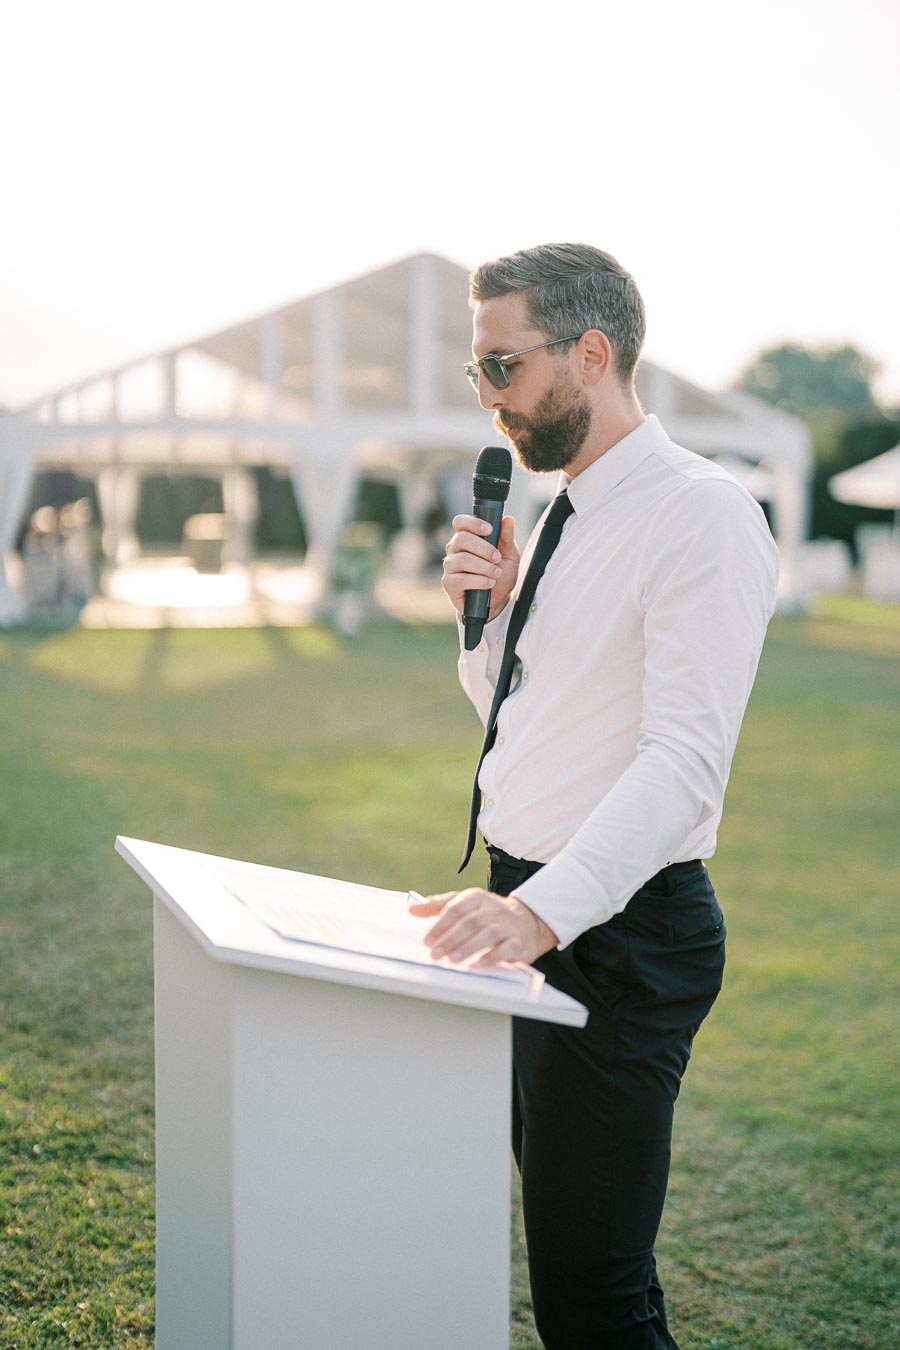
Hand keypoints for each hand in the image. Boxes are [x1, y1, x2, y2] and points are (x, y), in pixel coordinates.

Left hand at [408, 888, 557, 967]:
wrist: (527, 921)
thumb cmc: (487, 914)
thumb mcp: (463, 904)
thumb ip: (437, 907)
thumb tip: (411, 909)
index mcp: (476, 898)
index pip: (456, 909)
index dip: (440, 925)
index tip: (427, 941)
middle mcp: (492, 909)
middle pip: (470, 923)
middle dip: (451, 939)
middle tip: (436, 954)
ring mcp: (507, 925)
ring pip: (488, 934)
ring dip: (469, 948)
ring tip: (453, 960)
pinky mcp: (519, 942)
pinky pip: (507, 948)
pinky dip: (493, 957)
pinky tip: (480, 965)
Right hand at [441, 514, 519, 622]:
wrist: (497, 601)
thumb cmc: (500, 576)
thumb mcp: (509, 556)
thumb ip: (507, 538)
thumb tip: (508, 519)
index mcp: (467, 538)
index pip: (460, 522)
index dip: (473, 523)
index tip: (490, 530)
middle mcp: (454, 550)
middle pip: (461, 539)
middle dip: (483, 548)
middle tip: (497, 558)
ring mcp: (450, 566)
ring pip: (462, 559)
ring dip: (484, 567)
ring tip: (496, 574)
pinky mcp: (449, 583)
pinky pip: (460, 579)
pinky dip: (479, 581)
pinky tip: (489, 583)